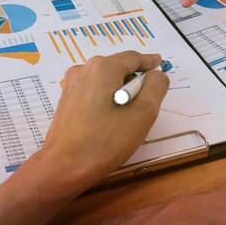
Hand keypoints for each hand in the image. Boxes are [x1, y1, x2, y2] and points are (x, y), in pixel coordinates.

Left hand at [41, 51, 169, 184]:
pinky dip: (105, 99)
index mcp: (103, 67)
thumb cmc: (107, 139)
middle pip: (118, 69)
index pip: (133, 58)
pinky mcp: (66, 101)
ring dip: (119, 92)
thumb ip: (156, 86)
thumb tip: (156, 75)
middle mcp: (83, 69)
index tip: (160, 64)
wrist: (65, 166)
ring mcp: (71, 85)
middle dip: (134, 81)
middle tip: (146, 102)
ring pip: (104, 81)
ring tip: (127, 116)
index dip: (149, 62)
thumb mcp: (143, 112)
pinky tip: (109, 120)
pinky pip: (92, 92)